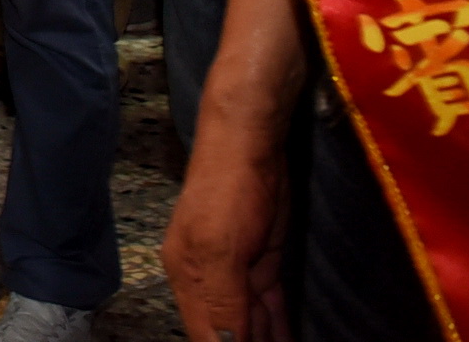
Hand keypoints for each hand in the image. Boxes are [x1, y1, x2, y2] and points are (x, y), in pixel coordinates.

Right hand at [165, 129, 291, 341]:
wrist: (250, 146)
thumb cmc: (228, 192)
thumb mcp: (221, 250)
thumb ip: (222, 303)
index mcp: (188, 280)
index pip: (207, 338)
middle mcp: (208, 282)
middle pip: (228, 334)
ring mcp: (236, 274)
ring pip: (252, 326)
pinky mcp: (262, 265)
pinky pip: (269, 309)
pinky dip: (279, 330)